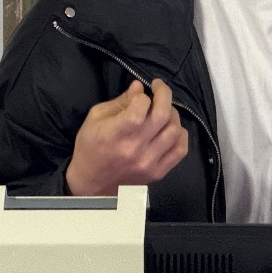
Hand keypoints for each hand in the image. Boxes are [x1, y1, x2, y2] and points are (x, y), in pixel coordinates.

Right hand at [64, 79, 189, 195]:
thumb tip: (139, 86)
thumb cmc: (90, 147)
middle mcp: (136, 148)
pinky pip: (181, 150)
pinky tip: (171, 129)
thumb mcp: (96, 118)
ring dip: (172, 114)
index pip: (141, 106)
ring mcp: (149, 162)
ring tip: (163, 110)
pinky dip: (181, 135)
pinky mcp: (158, 173)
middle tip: (159, 88)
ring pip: (175, 130)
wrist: (91, 185)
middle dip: (164, 94)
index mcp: (116, 133)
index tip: (140, 95)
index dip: (143, 95)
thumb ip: (120, 101)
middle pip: (163, 115)